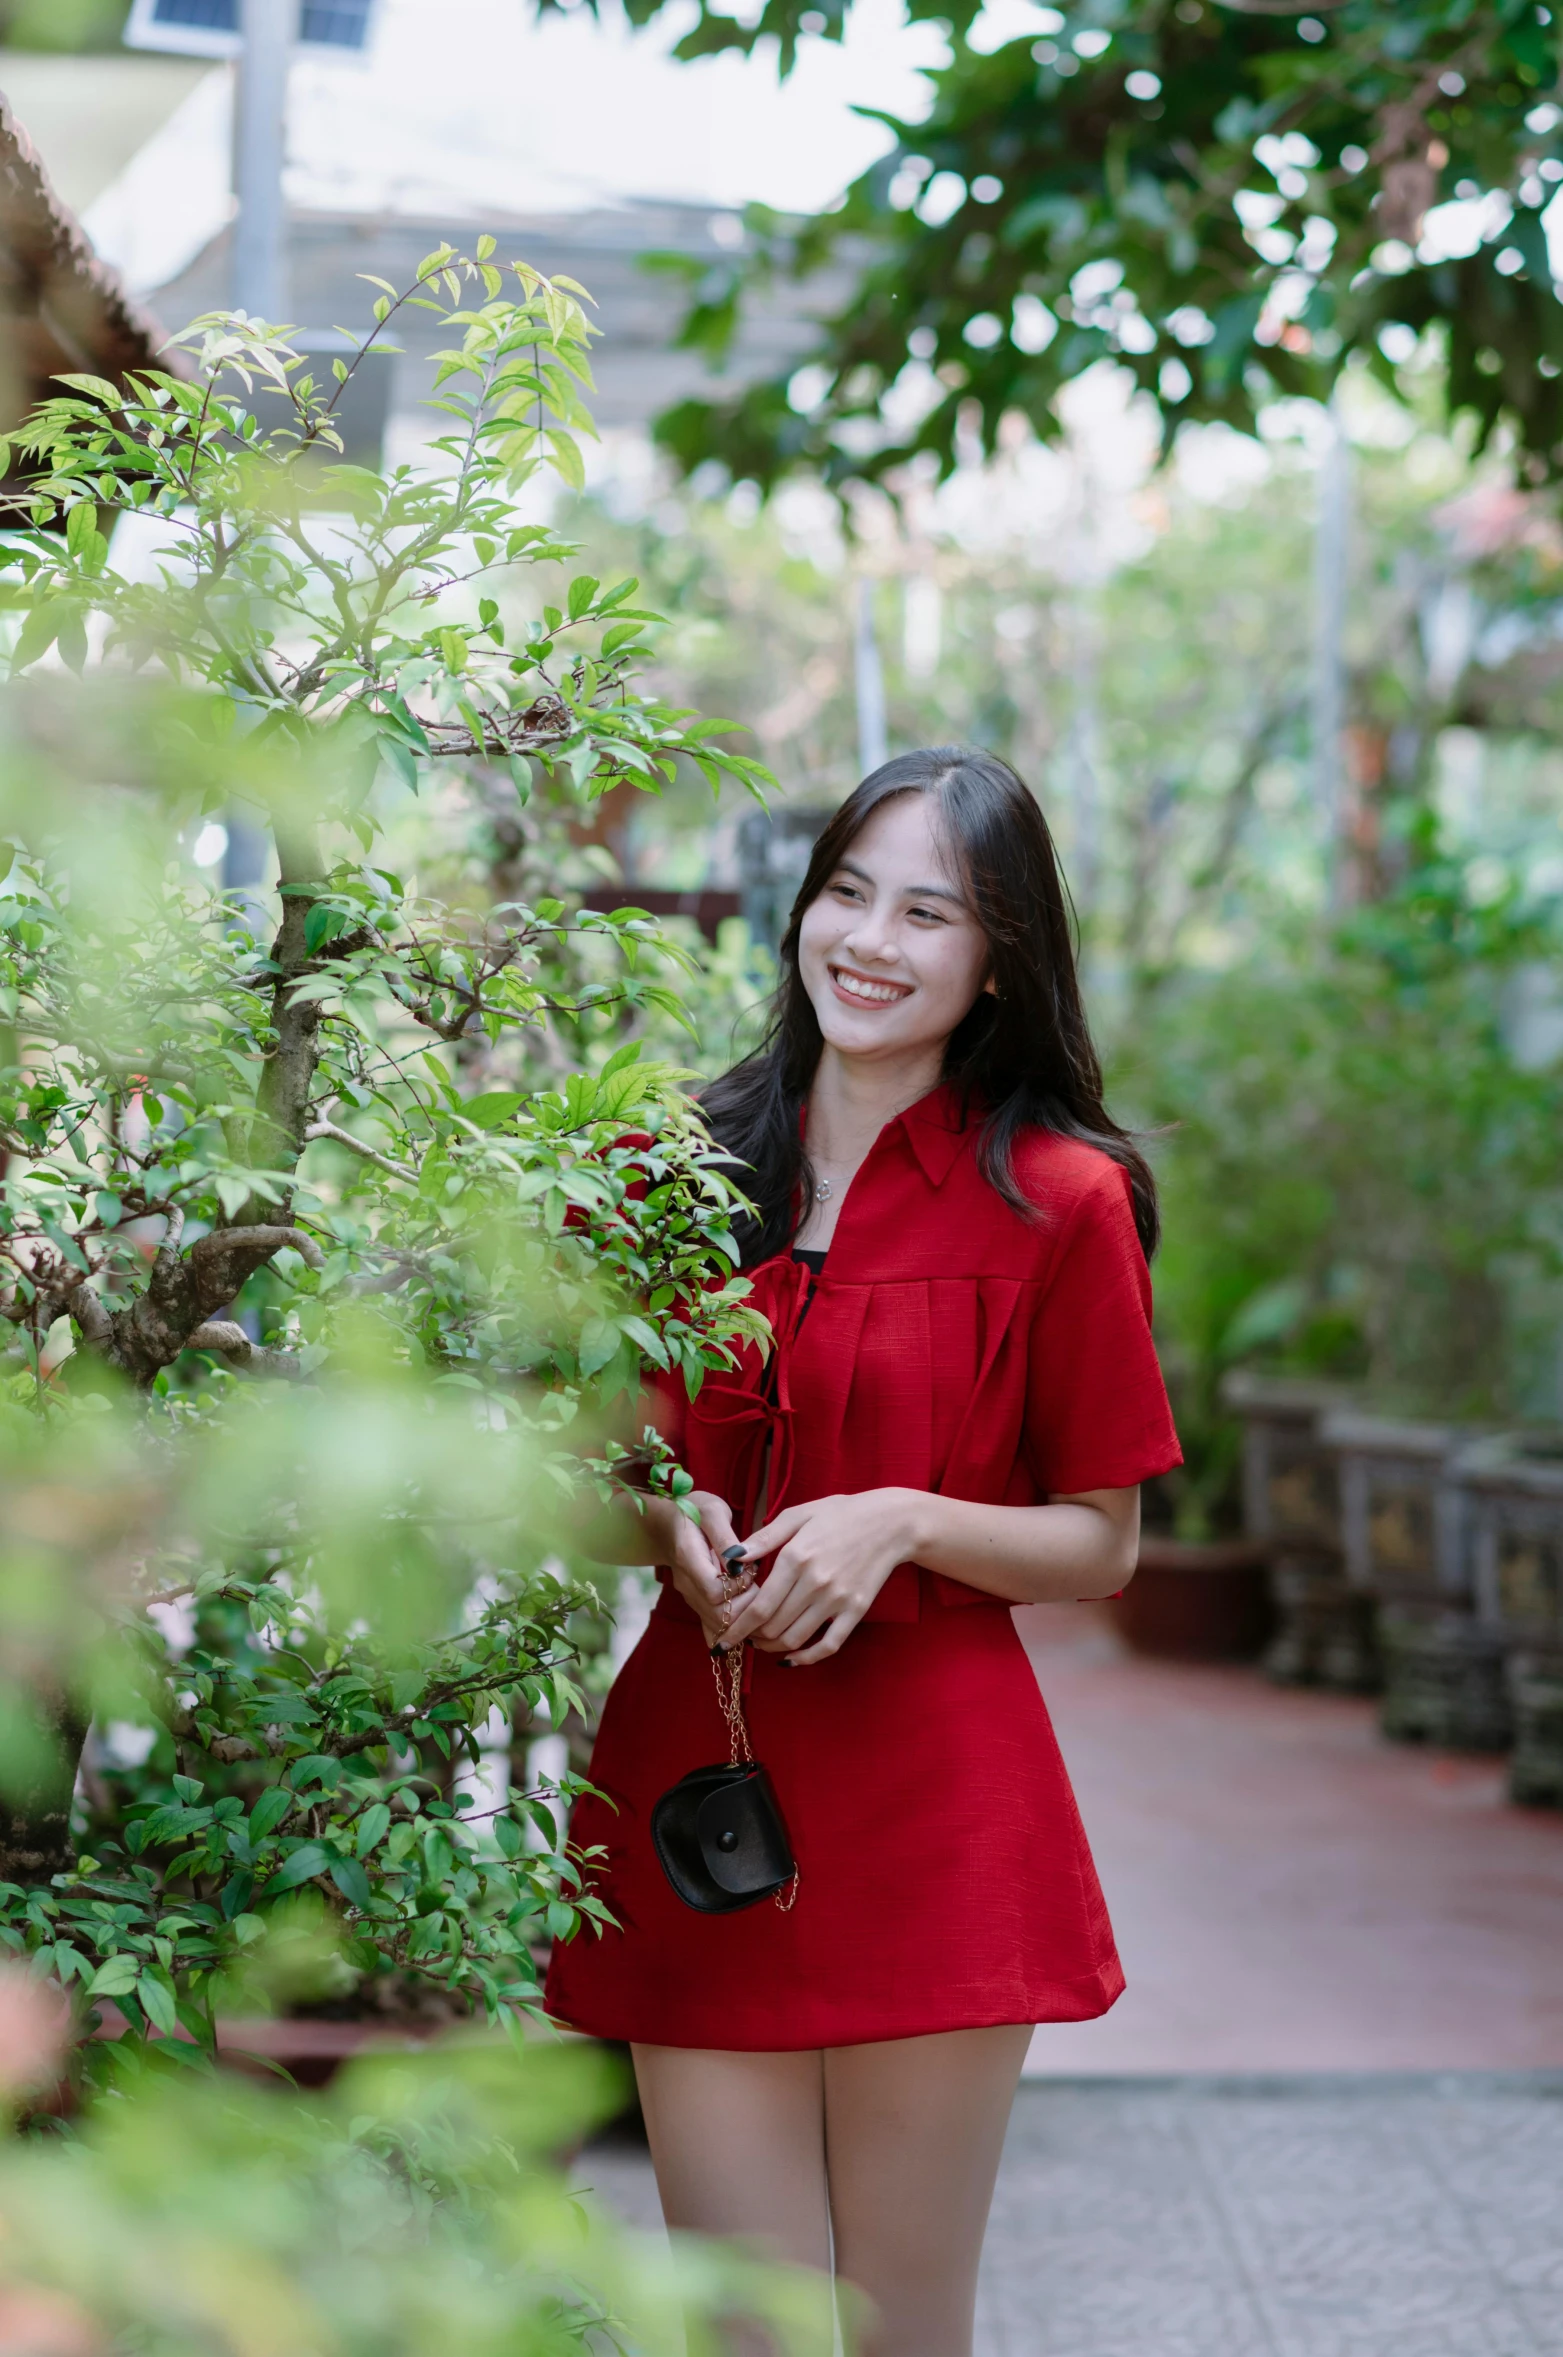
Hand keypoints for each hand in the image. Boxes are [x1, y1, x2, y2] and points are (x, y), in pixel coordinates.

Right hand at [642, 1489, 753, 1648]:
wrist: (668, 1523)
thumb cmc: (695, 1511)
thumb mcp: (713, 1512)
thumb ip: (725, 1537)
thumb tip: (740, 1562)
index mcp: (688, 1558)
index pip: (714, 1591)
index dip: (737, 1587)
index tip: (749, 1570)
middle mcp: (686, 1583)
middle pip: (718, 1615)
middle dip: (745, 1606)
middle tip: (757, 1583)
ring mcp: (690, 1596)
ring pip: (717, 1625)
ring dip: (742, 1615)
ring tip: (752, 1590)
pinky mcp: (696, 1602)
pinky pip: (712, 1627)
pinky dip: (732, 1625)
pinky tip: (745, 1612)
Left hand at [718, 1489, 919, 1664]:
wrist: (890, 1523)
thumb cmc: (841, 1513)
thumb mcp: (798, 1514)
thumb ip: (764, 1538)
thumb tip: (732, 1558)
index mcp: (796, 1557)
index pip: (760, 1606)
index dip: (738, 1627)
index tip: (723, 1638)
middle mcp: (815, 1582)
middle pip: (774, 1626)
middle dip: (751, 1638)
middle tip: (741, 1637)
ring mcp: (837, 1599)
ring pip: (796, 1638)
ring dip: (772, 1647)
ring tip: (761, 1643)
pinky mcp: (856, 1610)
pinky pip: (829, 1645)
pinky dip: (807, 1658)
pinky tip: (791, 1658)